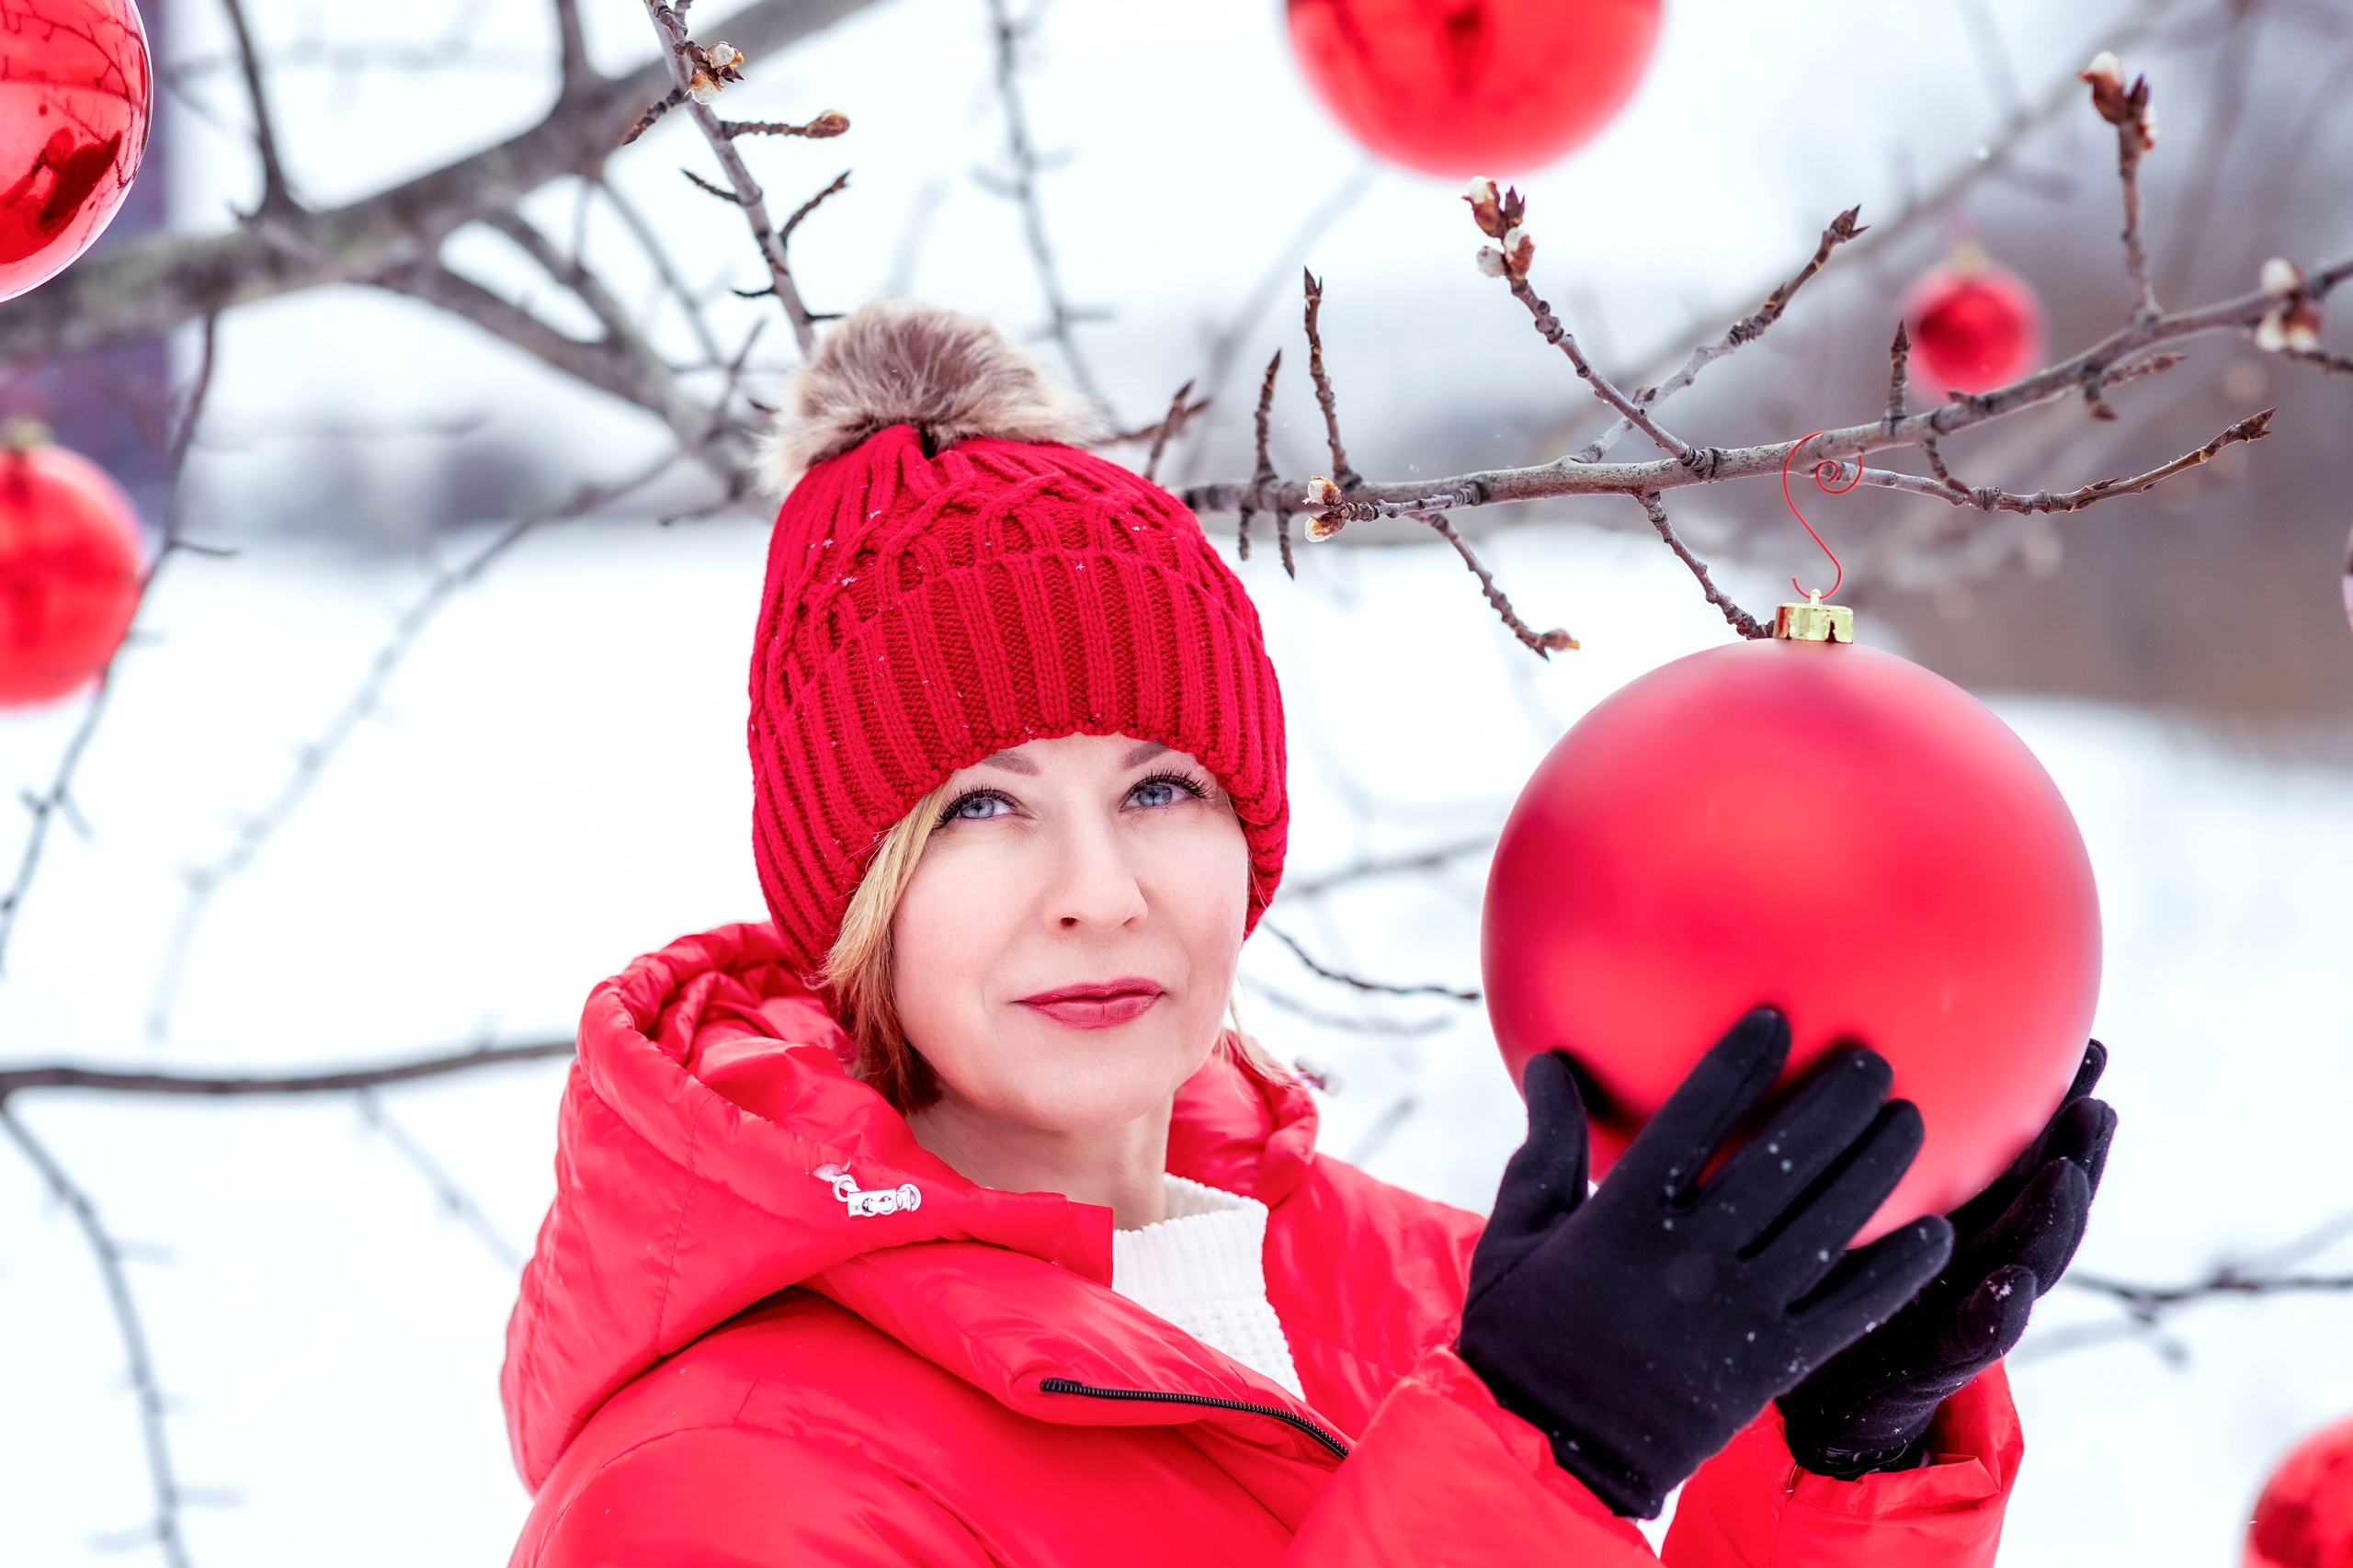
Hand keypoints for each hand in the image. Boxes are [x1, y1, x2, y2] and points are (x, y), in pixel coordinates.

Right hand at [1458, 1008, 1953, 1518]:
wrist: (1552, 1450)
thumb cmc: (1522, 1334)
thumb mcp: (1516, 1233)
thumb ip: (1545, 1147)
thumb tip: (1547, 1063)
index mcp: (1623, 1217)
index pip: (1692, 1119)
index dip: (1739, 1064)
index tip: (1777, 1019)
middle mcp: (1689, 1258)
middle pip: (1779, 1162)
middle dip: (1833, 1104)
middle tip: (1873, 1060)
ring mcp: (1736, 1313)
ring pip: (1824, 1227)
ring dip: (1874, 1168)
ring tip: (1909, 1120)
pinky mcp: (1769, 1365)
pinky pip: (1845, 1310)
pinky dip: (1894, 1270)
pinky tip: (1934, 1232)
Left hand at [1777, 1041, 2117, 1478]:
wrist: (1834, 1385)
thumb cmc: (1839, 1270)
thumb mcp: (1853, 1194)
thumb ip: (1864, 1132)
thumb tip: (1832, 1021)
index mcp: (1968, 1204)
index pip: (2025, 1146)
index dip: (2061, 1100)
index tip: (2093, 1047)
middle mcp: (1983, 1249)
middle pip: (2047, 1195)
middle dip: (2078, 1151)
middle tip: (2094, 1105)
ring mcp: (1971, 1302)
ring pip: (2030, 1257)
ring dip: (2052, 1219)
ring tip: (2066, 1177)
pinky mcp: (1942, 1358)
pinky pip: (1973, 1335)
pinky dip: (1996, 1313)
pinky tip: (2009, 1288)